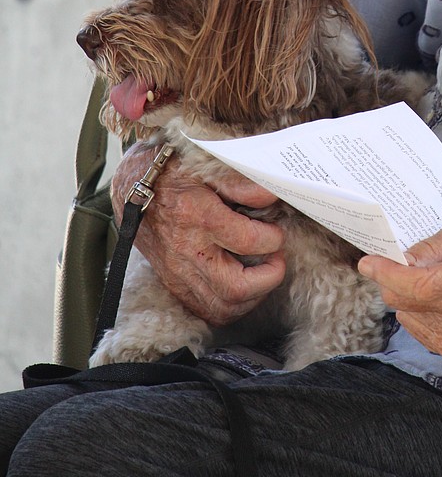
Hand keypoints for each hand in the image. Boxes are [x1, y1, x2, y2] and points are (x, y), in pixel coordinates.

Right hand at [112, 143, 286, 327]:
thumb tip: (270, 195)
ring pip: (224, 307)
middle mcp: (187, 250)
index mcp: (197, 215)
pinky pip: (207, 312)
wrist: (130, 191)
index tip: (276, 230)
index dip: (272, 238)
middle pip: (236, 288)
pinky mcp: (174, 285)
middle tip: (277, 259)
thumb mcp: (203, 165)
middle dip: (269, 277)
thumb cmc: (171, 174)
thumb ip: (239, 182)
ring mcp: (178, 273)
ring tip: (262, 274)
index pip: (248, 240)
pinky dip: (231, 305)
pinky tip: (242, 286)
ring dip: (253, 296)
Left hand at [358, 225, 441, 358]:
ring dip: (406, 296)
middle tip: (399, 263)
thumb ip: (433, 247)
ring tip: (432, 281)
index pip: (414, 284)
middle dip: (392, 280)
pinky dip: (417, 310)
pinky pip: (416, 327)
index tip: (368, 262)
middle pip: (402, 300)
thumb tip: (399, 258)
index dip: (385, 272)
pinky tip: (438, 300)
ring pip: (405, 314)